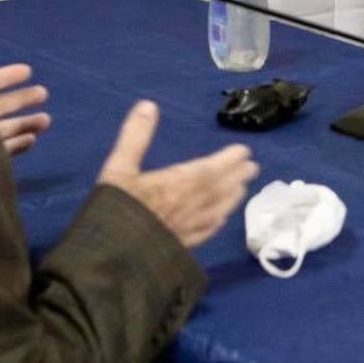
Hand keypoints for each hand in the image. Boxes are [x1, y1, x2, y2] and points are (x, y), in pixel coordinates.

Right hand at [98, 101, 258, 248]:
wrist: (110, 258)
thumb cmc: (114, 210)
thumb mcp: (118, 168)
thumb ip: (135, 136)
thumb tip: (149, 105)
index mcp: (175, 184)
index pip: (210, 169)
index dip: (228, 160)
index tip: (245, 152)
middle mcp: (187, 206)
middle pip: (218, 189)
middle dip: (236, 177)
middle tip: (253, 168)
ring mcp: (185, 229)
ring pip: (215, 211)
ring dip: (231, 198)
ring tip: (243, 190)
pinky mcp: (179, 248)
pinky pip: (203, 233)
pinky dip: (215, 224)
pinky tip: (219, 222)